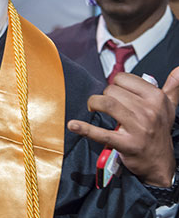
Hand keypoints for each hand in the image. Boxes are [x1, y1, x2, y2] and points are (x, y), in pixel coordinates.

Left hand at [67, 68, 178, 186]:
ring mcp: (138, 128)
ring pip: (106, 104)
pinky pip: (101, 133)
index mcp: (156, 98)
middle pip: (112, 90)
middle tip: (108, 106)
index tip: (118, 94)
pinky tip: (73, 125)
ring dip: (94, 103)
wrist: (160, 163)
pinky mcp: (126, 144)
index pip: (122, 78)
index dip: (115, 84)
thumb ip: (173, 87)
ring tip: (93, 108)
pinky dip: (84, 128)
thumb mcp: (169, 107)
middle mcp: (149, 111)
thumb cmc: (159, 130)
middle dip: (105, 96)